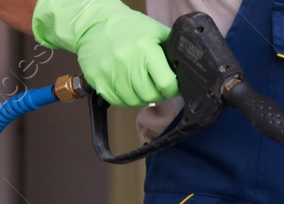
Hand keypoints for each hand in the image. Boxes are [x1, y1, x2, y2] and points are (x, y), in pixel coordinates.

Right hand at [33, 0, 178, 106]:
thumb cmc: (129, 28)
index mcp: (145, 49)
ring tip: (140, 84)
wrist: (93, 22)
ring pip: (134, 102)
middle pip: (150, 96)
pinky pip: (117, 101)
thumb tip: (189, 70)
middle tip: (155, 85)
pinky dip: (125, 98)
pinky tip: (126, 86)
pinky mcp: (97, 80)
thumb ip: (173, 50)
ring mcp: (110, 72)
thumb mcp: (156, 32)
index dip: (172, 88)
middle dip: (157, 94)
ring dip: (140, 97)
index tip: (171, 85)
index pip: (166, 84)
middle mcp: (127, 61)